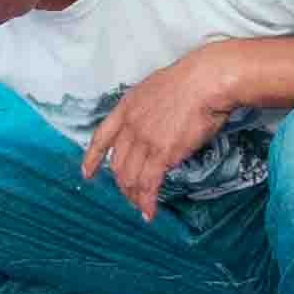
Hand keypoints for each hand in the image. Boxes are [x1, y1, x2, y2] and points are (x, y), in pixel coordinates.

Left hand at [76, 45, 241, 218]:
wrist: (206, 81)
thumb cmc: (192, 81)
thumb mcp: (157, 90)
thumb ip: (150, 110)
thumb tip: (158, 124)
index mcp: (127, 107)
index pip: (101, 137)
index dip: (92, 158)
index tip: (87, 173)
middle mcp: (130, 126)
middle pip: (117, 164)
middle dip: (122, 183)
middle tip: (131, 195)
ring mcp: (144, 141)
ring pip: (130, 178)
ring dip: (135, 196)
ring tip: (142, 207)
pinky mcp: (162, 154)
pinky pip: (149, 185)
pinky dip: (148, 202)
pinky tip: (150, 212)